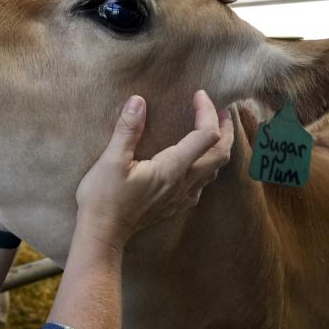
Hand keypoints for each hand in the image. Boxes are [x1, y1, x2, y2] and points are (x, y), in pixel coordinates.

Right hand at [75, 90, 233, 247]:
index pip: (205, 135)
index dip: (208, 111)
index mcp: (172, 168)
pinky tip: (193, 163)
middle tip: (222, 112)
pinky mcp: (174, 206)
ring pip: (214, 171)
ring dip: (219, 149)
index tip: (198, 95)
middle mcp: (183, 183)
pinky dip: (206, 167)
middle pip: (221, 154)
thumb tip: (138, 101)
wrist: (102, 234)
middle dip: (226, 130)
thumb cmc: (103, 199)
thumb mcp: (110, 161)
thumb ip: (127, 130)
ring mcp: (181, 197)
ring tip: (213, 132)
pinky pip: (201, 185)